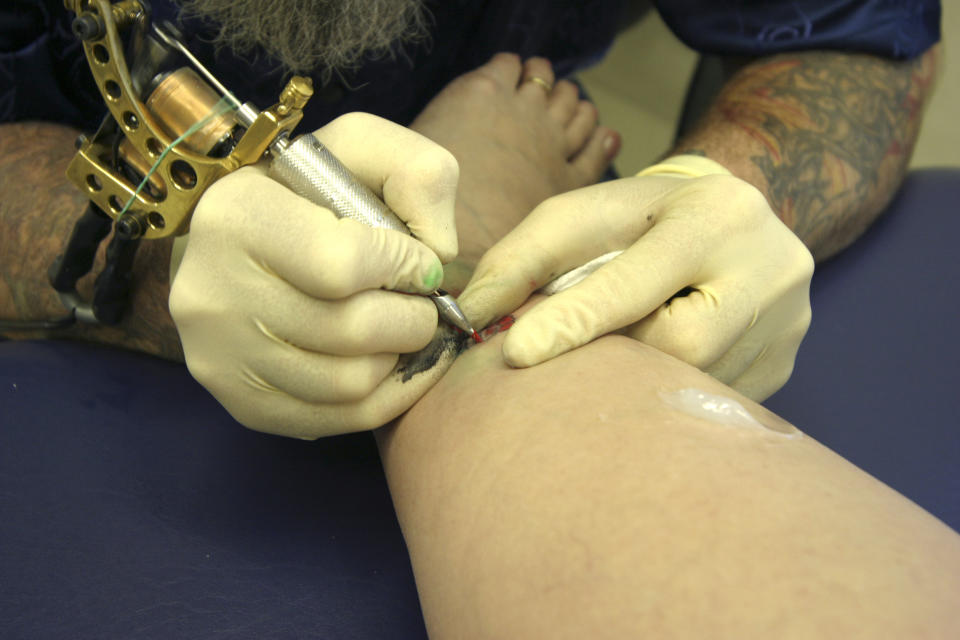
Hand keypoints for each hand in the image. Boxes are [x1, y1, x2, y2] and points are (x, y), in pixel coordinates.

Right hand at [169, 113, 458, 436]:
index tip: (419, 262)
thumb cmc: (314, 193)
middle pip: (349, 332)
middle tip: (423, 305)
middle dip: (412, 320)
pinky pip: (336, 421)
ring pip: (347, 384)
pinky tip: (394, 364)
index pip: (342, 265)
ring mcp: (218, 356)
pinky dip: (386, 397)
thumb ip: (417, 173)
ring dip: (399, 358)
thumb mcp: (364, 149)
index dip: (404, 267)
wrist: (244, 242)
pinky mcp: (240, 403)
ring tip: (402, 329)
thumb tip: (438, 254)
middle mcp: (210, 291)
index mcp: (235, 214)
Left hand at [457, 155, 813, 400]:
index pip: (637, 281)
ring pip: (694, 381)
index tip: (517, 353)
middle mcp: (771, 269)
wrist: (728, 219)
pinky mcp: (781, 366)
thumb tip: (473, 315)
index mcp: (718, 216)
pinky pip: (709, 400)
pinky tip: (649, 370)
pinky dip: (663, 391)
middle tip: (575, 353)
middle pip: (678, 345)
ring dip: (637, 377)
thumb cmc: (639, 217)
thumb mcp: (581, 216)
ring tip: (616, 354)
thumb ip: (524, 258)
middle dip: (615, 353)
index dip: (574, 321)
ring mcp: (786, 325)